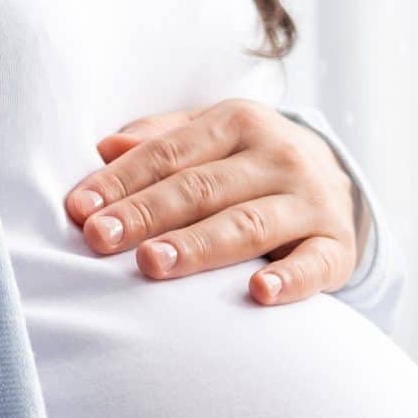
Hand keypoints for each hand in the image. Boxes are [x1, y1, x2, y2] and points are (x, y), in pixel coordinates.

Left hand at [65, 99, 361, 306]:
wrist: (338, 185)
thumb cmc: (251, 165)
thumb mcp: (212, 138)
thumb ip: (160, 141)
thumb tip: (104, 147)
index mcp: (239, 123)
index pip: (169, 154)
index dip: (122, 180)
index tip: (80, 209)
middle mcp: (278, 157)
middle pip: (202, 188)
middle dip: (147, 214)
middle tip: (100, 238)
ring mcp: (311, 202)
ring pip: (247, 225)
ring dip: (198, 246)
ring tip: (152, 264)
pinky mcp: (337, 247)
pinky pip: (313, 265)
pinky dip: (290, 280)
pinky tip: (260, 293)